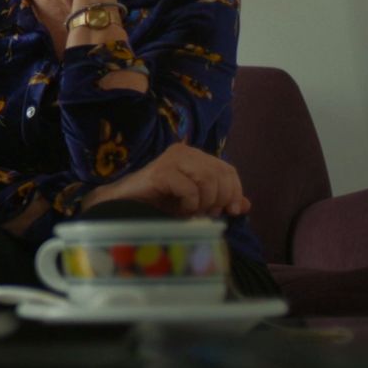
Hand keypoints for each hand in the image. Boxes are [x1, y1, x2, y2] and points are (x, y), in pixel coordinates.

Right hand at [84, 143, 249, 217]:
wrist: (122, 205)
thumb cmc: (157, 204)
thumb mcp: (195, 203)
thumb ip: (220, 201)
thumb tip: (246, 204)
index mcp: (195, 156)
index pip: (228, 170)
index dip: (235, 191)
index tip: (231, 211)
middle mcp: (185, 152)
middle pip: (221, 175)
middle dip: (219, 200)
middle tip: (206, 215)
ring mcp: (172, 159)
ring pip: (208, 181)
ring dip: (204, 204)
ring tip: (192, 213)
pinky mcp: (161, 171)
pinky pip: (190, 189)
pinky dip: (190, 205)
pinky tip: (179, 211)